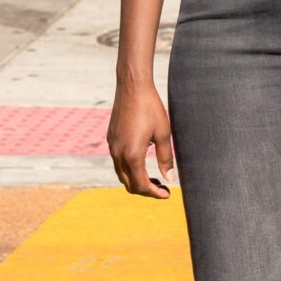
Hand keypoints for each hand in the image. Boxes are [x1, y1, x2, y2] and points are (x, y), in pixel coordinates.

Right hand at [107, 79, 175, 198]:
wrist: (132, 87)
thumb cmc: (151, 108)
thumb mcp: (163, 134)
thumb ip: (165, 159)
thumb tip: (170, 179)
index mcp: (132, 155)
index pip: (141, 185)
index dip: (155, 193)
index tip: (167, 194)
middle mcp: (118, 154)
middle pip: (129, 184)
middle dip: (146, 190)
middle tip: (162, 187)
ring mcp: (112, 146)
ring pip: (122, 174)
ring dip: (137, 180)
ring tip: (154, 177)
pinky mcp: (111, 139)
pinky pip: (118, 162)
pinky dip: (130, 169)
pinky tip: (142, 161)